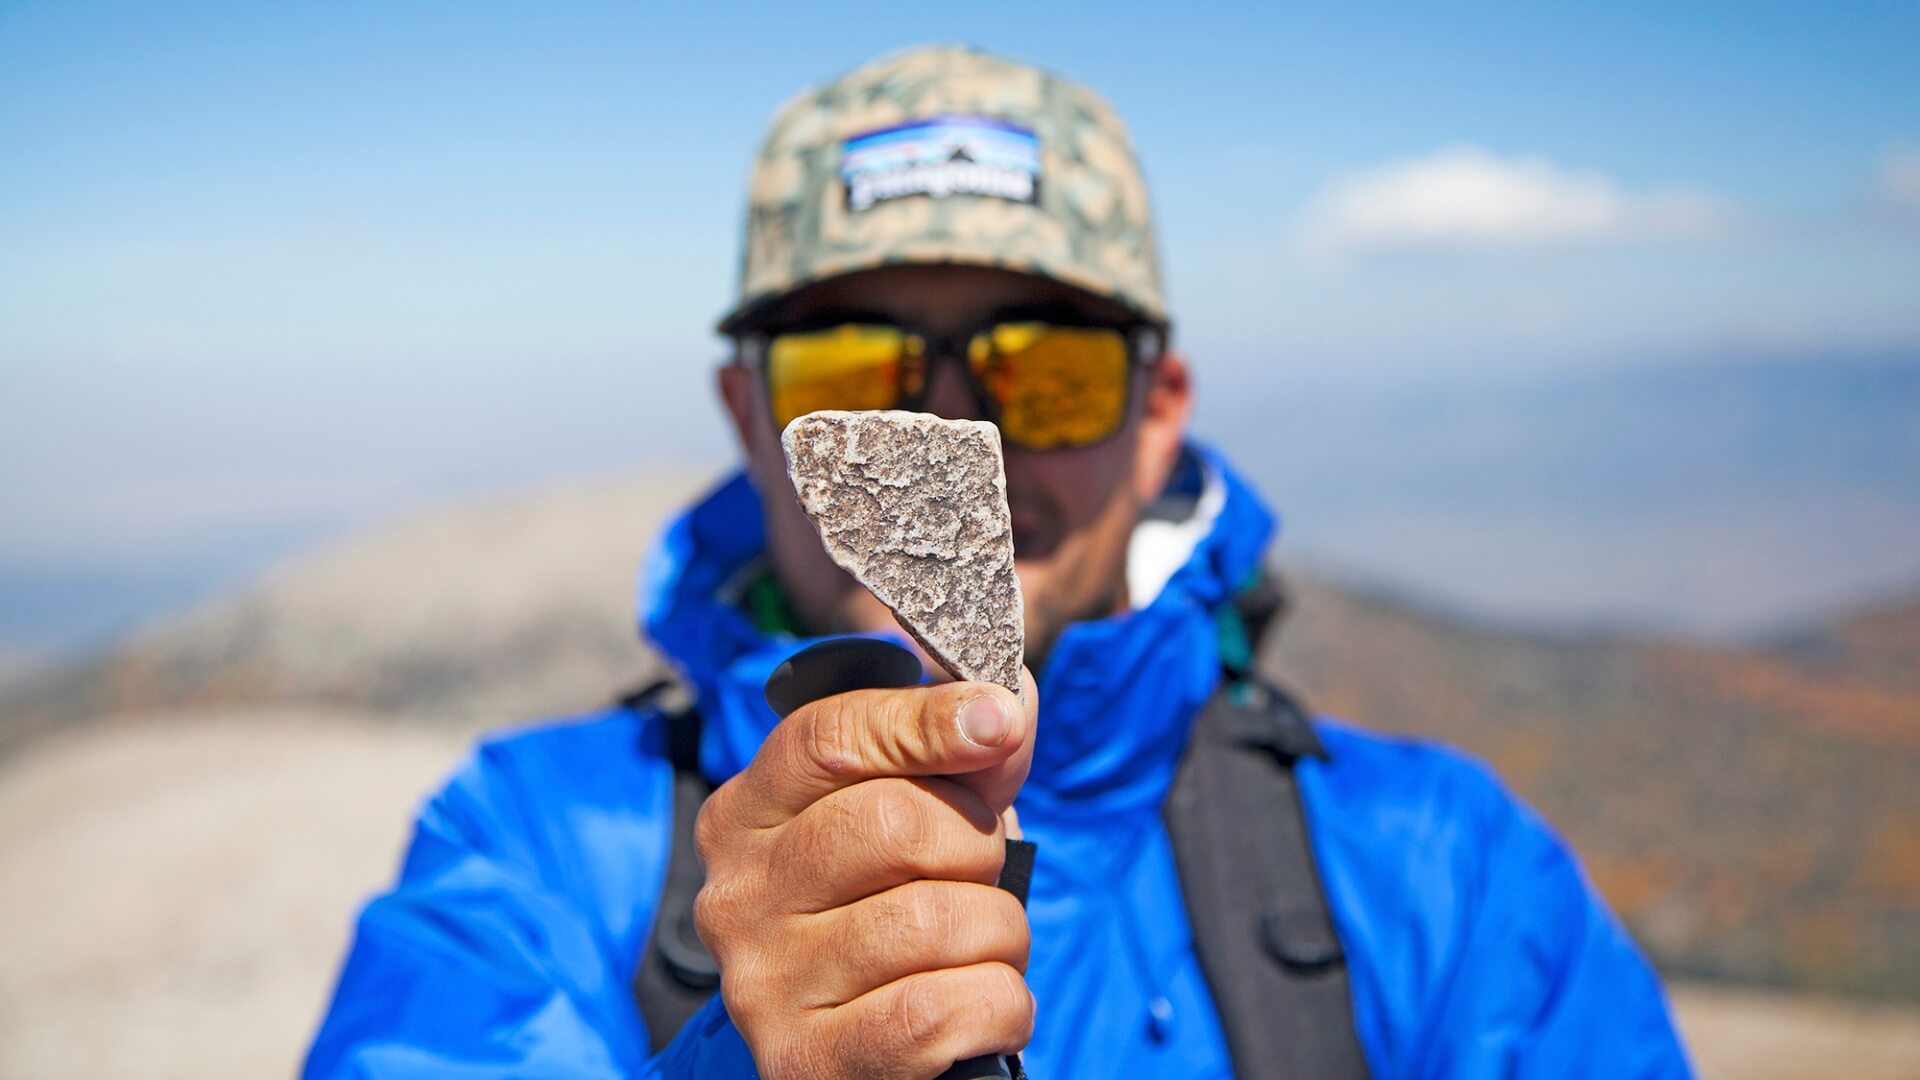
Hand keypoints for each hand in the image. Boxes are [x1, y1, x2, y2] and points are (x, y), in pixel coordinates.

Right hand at [693, 671, 1038, 1079]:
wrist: (859, 1051)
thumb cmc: (892, 907)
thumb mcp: (920, 813)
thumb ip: (963, 750)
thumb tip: (1007, 704)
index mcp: (747, 813)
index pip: (829, 737)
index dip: (925, 720)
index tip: (998, 721)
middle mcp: (737, 895)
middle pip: (894, 824)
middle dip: (977, 844)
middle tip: (978, 873)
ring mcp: (763, 984)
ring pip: (934, 921)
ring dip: (1001, 933)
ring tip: (981, 945)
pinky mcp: (806, 1062)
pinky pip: (942, 1010)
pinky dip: (1000, 1003)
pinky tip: (987, 1003)